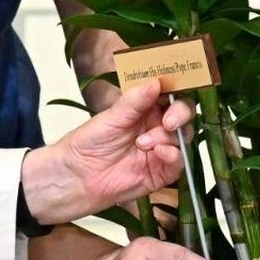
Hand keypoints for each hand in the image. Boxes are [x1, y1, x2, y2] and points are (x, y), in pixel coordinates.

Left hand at [21, 79, 192, 224]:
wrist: (76, 177)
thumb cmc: (88, 143)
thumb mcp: (110, 118)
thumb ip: (134, 102)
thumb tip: (155, 82)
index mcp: (144, 107)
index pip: (168, 93)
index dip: (175, 89)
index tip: (173, 90)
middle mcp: (155, 126)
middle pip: (183, 114)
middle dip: (179, 114)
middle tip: (167, 121)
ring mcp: (160, 148)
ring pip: (183, 137)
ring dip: (169, 137)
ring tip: (143, 143)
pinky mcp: (161, 172)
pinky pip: (179, 162)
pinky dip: (173, 155)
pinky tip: (158, 152)